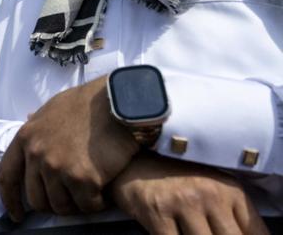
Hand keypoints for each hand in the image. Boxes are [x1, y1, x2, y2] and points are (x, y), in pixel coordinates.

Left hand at [0, 75, 137, 220]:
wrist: (116, 102)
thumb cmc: (87, 104)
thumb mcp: (52, 109)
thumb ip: (38, 124)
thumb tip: (28, 118)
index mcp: (25, 138)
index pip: (7, 176)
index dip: (9, 200)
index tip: (15, 214)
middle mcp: (37, 154)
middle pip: (36, 199)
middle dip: (53, 205)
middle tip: (71, 200)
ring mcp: (58, 167)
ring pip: (61, 206)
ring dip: (76, 204)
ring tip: (90, 193)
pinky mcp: (83, 178)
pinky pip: (87, 205)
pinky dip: (97, 204)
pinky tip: (104, 194)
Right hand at [111, 153, 267, 234]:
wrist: (131, 161)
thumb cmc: (175, 179)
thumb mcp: (211, 189)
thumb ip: (231, 216)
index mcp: (230, 190)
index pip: (257, 234)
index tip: (223, 233)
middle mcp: (210, 194)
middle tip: (202, 233)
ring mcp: (183, 203)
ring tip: (187, 232)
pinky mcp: (157, 213)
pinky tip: (172, 234)